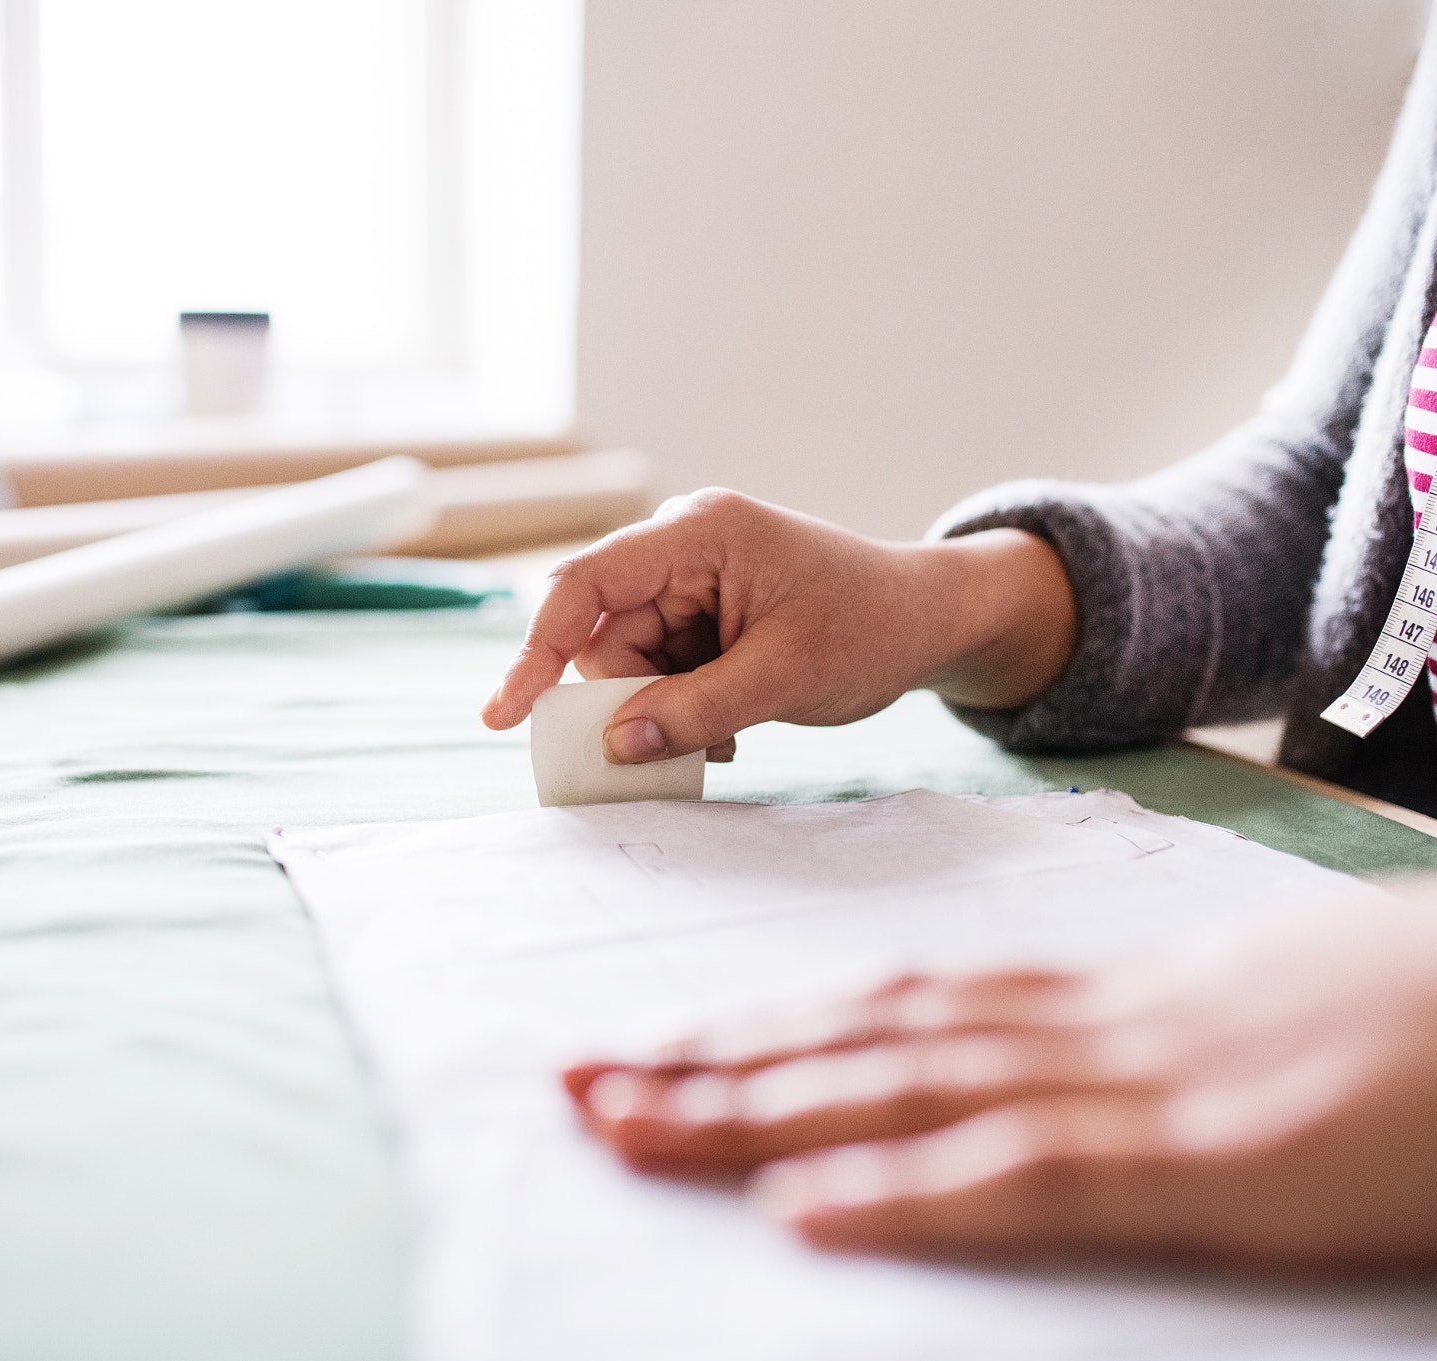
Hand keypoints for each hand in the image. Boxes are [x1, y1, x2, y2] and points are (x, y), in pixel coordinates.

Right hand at [480, 488, 1076, 763]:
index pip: (585, 584)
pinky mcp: (701, 613)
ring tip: (727, 733)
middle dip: (624, 700)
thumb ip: (697, 710)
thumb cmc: (871, 628)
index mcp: (699, 534)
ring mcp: (690, 580)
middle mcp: (682, 547)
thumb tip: (615, 744)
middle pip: (602, 634)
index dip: (536, 647)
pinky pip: (657, 668)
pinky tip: (730, 723)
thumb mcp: (786, 677)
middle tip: (665, 752)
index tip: (507, 713)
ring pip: (627, 661)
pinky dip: (679, 705)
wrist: (928, 621)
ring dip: (659, 709)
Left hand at [564, 852, 1436, 1268]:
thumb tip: (1073, 1079)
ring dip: (757, 1114)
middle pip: (870, 1039)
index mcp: (1117, 1001)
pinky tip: (805, 1206)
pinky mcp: (1225, 1169)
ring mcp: (1154, 1093)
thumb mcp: (1275, 1023)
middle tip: (578, 1083)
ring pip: (911, 1094)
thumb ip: (1163, 1046)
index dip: (775, 1026)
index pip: (906, 1005)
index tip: (665, 1044)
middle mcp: (1102, 1030)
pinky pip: (1037, 1180)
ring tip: (627, 1125)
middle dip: (714, 1064)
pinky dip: (910, 1193)